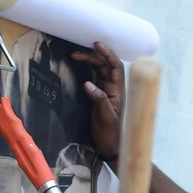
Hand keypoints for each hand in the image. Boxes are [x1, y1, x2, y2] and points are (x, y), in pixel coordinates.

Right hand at [72, 42, 123, 159]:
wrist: (110, 147)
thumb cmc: (111, 134)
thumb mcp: (105, 117)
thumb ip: (99, 100)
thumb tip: (87, 83)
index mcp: (119, 91)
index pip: (116, 67)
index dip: (108, 54)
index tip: (96, 44)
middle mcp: (114, 89)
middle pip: (106, 66)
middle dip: (93, 56)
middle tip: (74, 54)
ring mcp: (107, 92)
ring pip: (99, 71)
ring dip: (89, 62)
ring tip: (73, 56)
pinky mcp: (99, 96)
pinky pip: (94, 78)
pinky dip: (87, 70)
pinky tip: (77, 67)